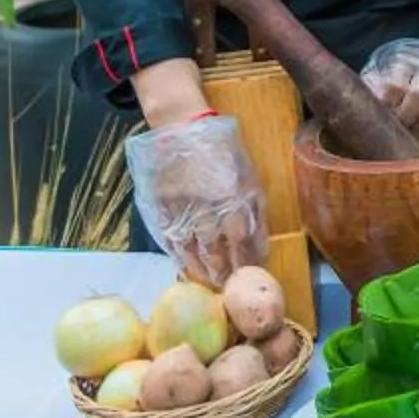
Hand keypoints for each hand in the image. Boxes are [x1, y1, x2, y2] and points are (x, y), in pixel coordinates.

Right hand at [125, 115, 267, 286]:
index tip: (250, 275)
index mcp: (231, 194)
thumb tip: (259, 247)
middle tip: (227, 288)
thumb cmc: (223, 152)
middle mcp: (205, 204)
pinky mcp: (159, 207)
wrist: (182, 129)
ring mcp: (179, 207)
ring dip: (201, 270)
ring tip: (209, 283)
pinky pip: (169, 239)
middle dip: (223, 272)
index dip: (245, 260)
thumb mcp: (248, 176)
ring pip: (191, 249)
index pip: (241, 238)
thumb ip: (254, 210)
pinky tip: (185, 268)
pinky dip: (178, 257)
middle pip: (215, 249)